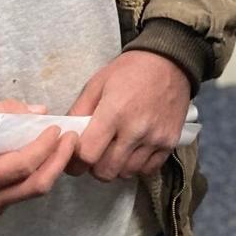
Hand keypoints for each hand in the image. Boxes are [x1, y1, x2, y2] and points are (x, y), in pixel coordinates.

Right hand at [0, 100, 75, 220]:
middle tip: (72, 137)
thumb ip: (1, 113)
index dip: (44, 147)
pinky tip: (46, 155)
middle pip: (35, 186)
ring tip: (64, 144)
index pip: (20, 166)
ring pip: (32, 191)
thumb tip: (38, 111)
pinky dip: (38, 173)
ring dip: (52, 167)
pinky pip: (22, 192)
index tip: (56, 128)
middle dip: (59, 160)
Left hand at [66, 51, 190, 181]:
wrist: (170, 62)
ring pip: (126, 173)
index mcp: (114, 112)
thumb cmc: (130, 70)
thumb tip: (65, 137)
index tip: (77, 155)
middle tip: (96, 154)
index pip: (88, 155)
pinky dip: (137, 166)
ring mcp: (156, 138)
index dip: (77, 160)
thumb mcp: (97, 84)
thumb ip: (78, 111)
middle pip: (106, 171)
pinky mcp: (170, 142)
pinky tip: (134, 151)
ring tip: (116, 150)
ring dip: (116, 167)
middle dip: (95, 167)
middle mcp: (136, 130)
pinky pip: (148, 170)